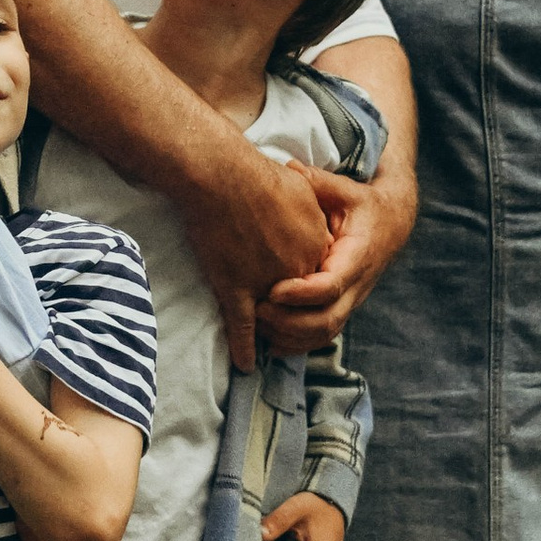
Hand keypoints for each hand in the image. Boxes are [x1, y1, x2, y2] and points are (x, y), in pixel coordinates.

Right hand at [170, 143, 333, 368]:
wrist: (223, 177)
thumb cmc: (259, 174)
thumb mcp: (301, 186)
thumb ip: (310, 201)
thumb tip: (310, 207)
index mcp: (316, 246)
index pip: (317, 274)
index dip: (304, 278)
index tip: (293, 279)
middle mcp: (297, 271)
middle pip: (298, 301)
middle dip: (290, 309)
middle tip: (278, 311)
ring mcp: (267, 285)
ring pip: (273, 319)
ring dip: (270, 332)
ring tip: (266, 339)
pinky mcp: (237, 291)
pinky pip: (242, 328)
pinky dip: (243, 348)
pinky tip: (245, 366)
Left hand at [256, 163, 417, 353]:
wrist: (391, 224)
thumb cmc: (362, 205)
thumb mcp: (345, 190)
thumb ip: (319, 183)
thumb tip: (291, 169)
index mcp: (357, 257)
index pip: (331, 286)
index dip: (302, 293)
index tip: (274, 291)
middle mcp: (356, 286)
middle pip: (326, 321)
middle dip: (290, 322)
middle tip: (256, 311)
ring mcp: (350, 302)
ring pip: (323, 334)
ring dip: (290, 337)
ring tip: (256, 325)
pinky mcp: (341, 309)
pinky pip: (320, 337)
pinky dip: (295, 344)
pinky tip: (269, 338)